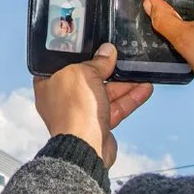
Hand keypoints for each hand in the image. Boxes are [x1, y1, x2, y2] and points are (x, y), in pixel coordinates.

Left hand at [33, 43, 153, 167]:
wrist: (86, 147)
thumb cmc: (74, 109)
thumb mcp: (84, 73)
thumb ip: (96, 62)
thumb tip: (107, 52)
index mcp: (49, 83)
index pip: (64, 63)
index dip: (81, 54)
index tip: (96, 46)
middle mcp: (63, 98)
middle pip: (89, 77)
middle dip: (109, 69)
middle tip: (123, 58)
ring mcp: (81, 112)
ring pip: (105, 93)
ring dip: (124, 84)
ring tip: (142, 74)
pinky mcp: (97, 124)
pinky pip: (114, 107)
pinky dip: (129, 98)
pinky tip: (144, 89)